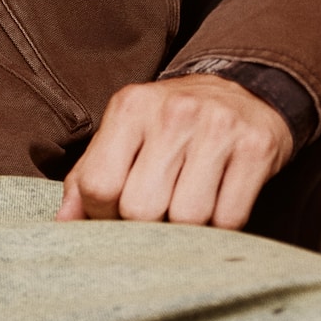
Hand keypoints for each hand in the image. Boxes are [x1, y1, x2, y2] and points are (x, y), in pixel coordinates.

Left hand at [55, 75, 292, 229]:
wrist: (245, 93)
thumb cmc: (172, 125)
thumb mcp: (125, 135)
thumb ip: (88, 176)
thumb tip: (64, 222)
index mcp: (131, 107)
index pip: (99, 186)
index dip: (102, 214)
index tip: (116, 212)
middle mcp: (173, 112)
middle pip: (141, 209)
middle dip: (146, 224)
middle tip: (157, 210)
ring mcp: (218, 128)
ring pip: (187, 219)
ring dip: (186, 227)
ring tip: (188, 202)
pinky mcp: (257, 148)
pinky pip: (230, 218)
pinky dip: (221, 225)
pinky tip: (218, 200)